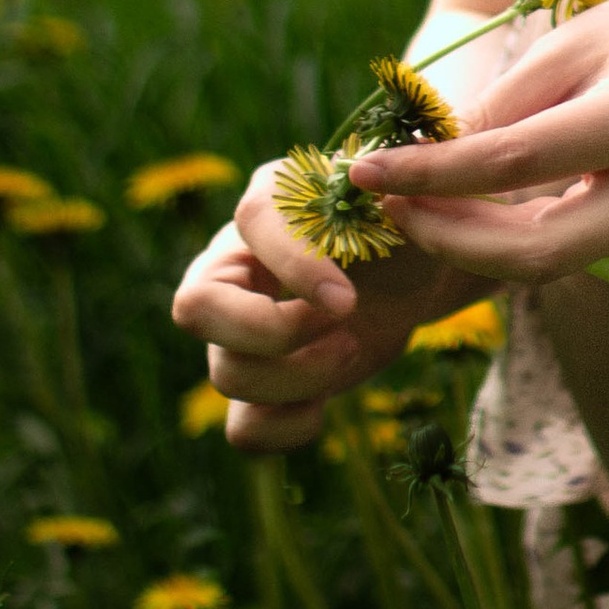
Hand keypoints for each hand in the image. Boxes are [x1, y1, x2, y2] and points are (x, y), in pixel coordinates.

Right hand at [171, 163, 467, 451]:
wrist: (412, 274)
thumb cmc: (402, 225)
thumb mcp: (404, 198)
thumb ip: (391, 184)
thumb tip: (372, 180)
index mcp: (266, 206)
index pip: (251, 221)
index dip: (294, 265)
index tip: (347, 299)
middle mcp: (232, 268)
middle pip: (196, 310)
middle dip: (272, 331)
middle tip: (344, 323)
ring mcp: (236, 333)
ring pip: (227, 375)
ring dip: (300, 377)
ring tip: (354, 348)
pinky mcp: (259, 386)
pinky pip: (244, 429)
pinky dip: (289, 427)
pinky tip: (328, 399)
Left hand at [344, 0, 608, 285]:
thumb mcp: (585, 35)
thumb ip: (514, 97)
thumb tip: (438, 153)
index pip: (515, 163)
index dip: (432, 173)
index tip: (365, 167)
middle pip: (536, 250)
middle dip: (448, 238)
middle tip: (385, 204)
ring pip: (551, 263)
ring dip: (472, 246)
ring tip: (411, 204)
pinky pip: (571, 249)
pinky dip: (510, 239)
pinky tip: (465, 209)